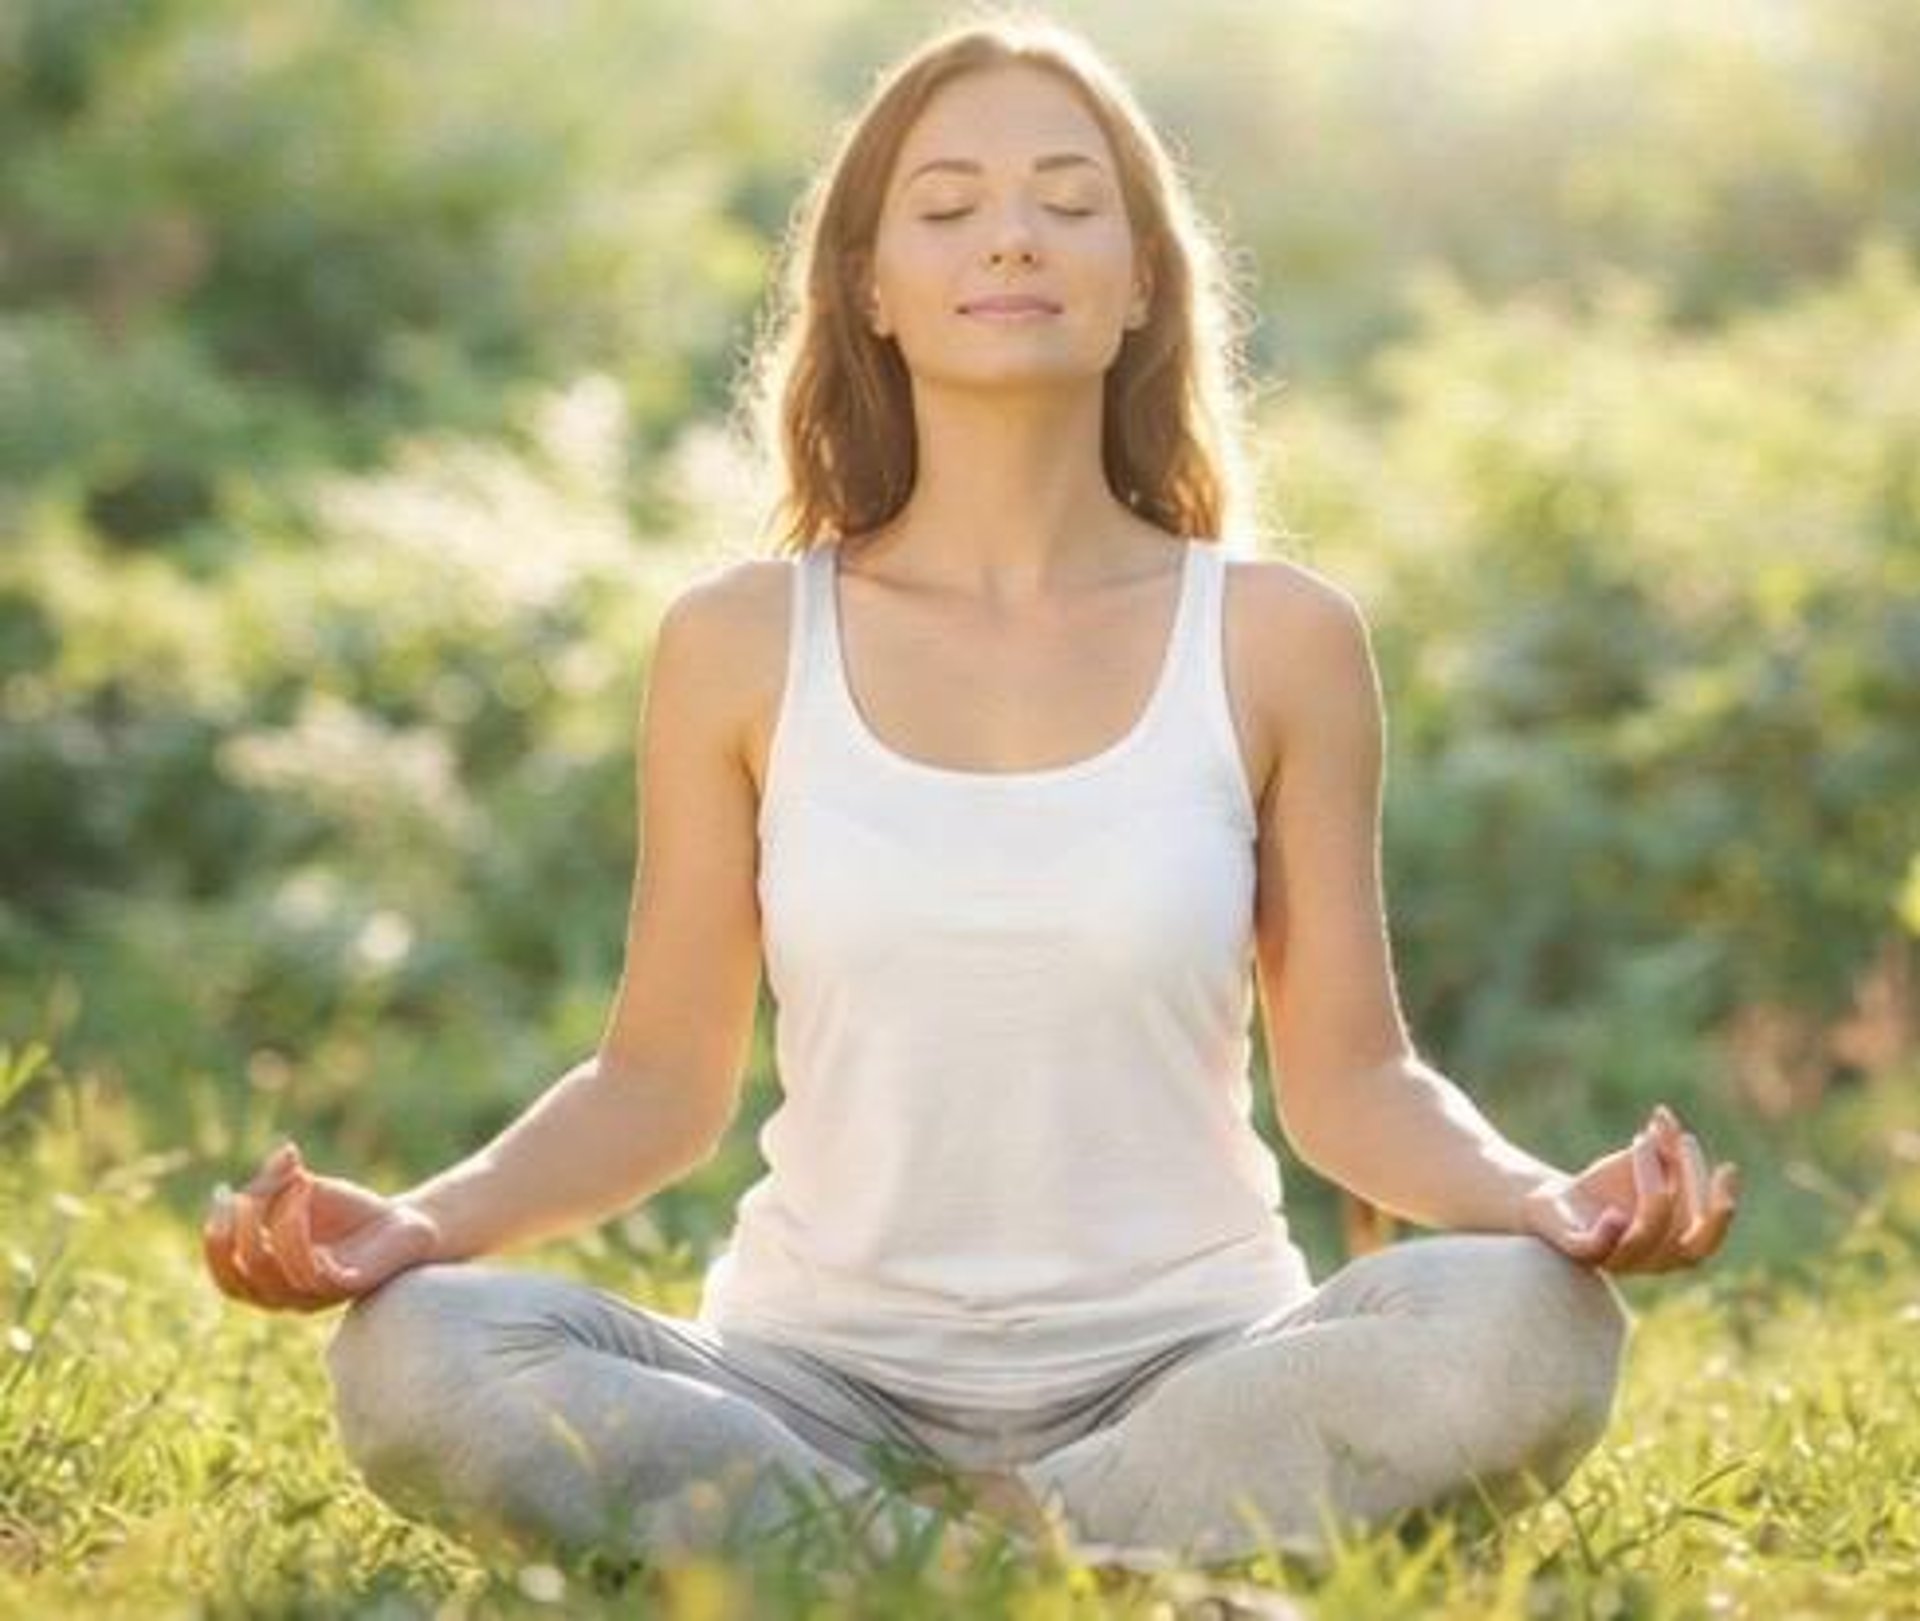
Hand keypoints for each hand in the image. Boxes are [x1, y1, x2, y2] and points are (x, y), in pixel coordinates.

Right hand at [202, 1141, 441, 1312]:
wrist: (402, 1223)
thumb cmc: (348, 1212)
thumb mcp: (307, 1191)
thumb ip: (283, 1178)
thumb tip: (285, 1153)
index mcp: (269, 1277)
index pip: (226, 1278)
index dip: (215, 1243)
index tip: (221, 1196)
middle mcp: (286, 1295)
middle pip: (242, 1281)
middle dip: (240, 1235)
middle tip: (248, 1194)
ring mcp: (316, 1295)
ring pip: (276, 1274)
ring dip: (278, 1221)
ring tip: (296, 1181)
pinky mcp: (346, 1287)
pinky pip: (313, 1271)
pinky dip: (300, 1230)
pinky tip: (307, 1190)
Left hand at [1518, 1103, 1740, 1274]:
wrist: (1556, 1202)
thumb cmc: (1607, 1187)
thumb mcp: (1638, 1163)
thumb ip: (1659, 1144)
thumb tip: (1664, 1115)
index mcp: (1671, 1247)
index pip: (1706, 1239)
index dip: (1721, 1211)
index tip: (1728, 1167)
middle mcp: (1648, 1260)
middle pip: (1682, 1238)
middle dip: (1689, 1188)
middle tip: (1682, 1141)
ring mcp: (1614, 1257)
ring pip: (1642, 1233)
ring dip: (1650, 1184)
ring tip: (1642, 1141)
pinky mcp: (1578, 1249)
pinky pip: (1594, 1249)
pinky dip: (1608, 1233)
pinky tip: (1615, 1212)